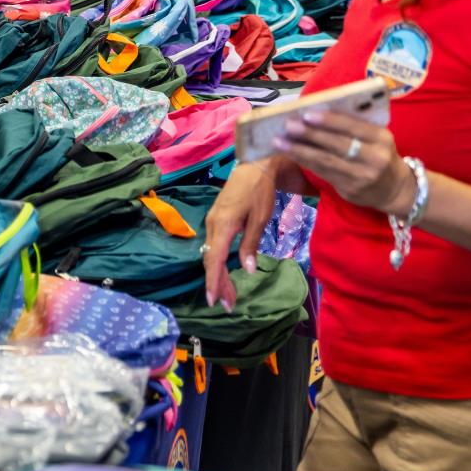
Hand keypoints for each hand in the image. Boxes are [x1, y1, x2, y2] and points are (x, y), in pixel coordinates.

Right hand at [202, 159, 278, 310]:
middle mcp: (212, 225)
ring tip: (228, 293)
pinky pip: (213, 245)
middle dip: (218, 284)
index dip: (214, 282)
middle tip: (227, 304)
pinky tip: (225, 270)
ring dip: (219, 274)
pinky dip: (219, 261)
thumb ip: (251, 244)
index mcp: (222, 226)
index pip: (214, 260)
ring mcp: (212, 221)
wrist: (254, 165)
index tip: (214, 301)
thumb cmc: (259, 191)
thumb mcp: (259, 218)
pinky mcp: (217, 218)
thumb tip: (247, 270)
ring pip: (211, 254)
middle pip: (210, 260)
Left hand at [277, 110, 412, 215]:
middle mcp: (374, 158)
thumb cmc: (379, 154)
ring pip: (326, 161)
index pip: (354, 126)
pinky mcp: (350, 190)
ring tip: (279, 141)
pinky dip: (305, 162)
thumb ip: (354, 127)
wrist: (395, 190)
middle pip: (337, 144)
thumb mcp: (376, 138)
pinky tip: (290, 154)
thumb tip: (315, 113)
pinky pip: (323, 173)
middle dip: (310, 134)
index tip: (307, 113)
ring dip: (300, 150)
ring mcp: (362, 176)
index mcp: (382, 138)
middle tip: (288, 125)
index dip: (330, 120)